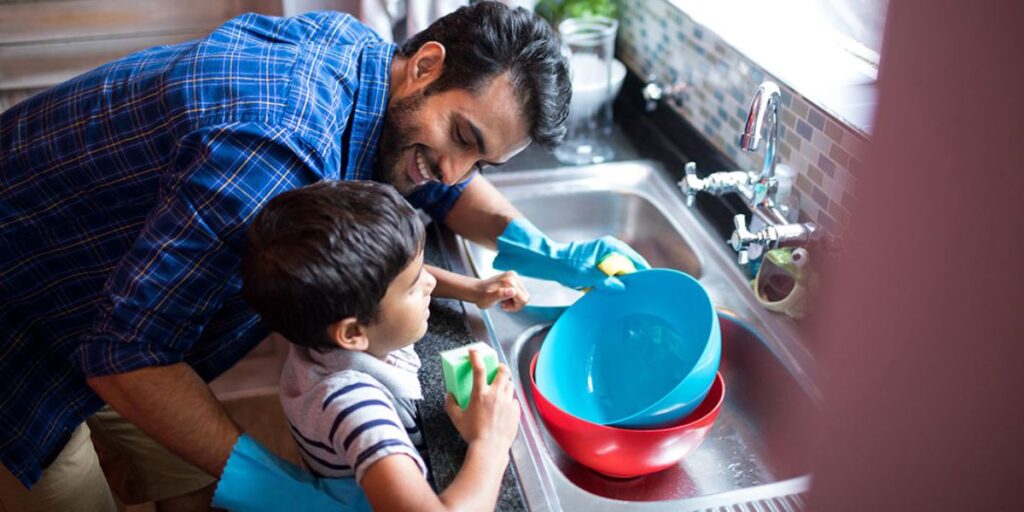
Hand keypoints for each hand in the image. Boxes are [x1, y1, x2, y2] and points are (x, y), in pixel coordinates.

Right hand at [445, 350, 519, 452]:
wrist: (490, 448)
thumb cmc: (472, 434)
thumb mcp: (456, 418)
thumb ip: (451, 404)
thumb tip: (449, 396)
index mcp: (480, 394)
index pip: (479, 368)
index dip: (476, 356)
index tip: (474, 352)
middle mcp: (496, 395)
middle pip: (503, 372)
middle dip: (500, 367)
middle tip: (496, 369)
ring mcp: (507, 403)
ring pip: (510, 385)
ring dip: (504, 383)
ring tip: (500, 388)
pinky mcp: (515, 412)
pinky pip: (514, 400)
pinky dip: (509, 400)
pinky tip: (504, 406)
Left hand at [472, 271, 529, 311]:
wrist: (476, 290)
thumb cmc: (481, 296)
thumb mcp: (489, 299)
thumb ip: (501, 295)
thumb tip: (512, 291)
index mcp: (509, 281)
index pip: (524, 299)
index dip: (515, 306)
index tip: (504, 306)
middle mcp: (513, 276)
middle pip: (525, 296)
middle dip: (515, 303)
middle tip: (503, 303)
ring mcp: (513, 275)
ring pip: (523, 294)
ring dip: (514, 300)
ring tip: (502, 300)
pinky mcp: (512, 276)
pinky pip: (520, 290)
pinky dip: (513, 296)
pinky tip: (504, 296)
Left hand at [493, 218, 650, 290]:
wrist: (551, 264)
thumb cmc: (566, 265)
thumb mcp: (587, 275)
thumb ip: (606, 281)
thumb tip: (621, 287)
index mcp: (610, 246)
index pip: (635, 260)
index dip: (643, 273)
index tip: (650, 285)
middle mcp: (611, 250)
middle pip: (631, 267)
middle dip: (634, 281)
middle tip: (641, 295)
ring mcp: (606, 258)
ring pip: (622, 273)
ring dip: (623, 284)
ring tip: (629, 297)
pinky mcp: (600, 266)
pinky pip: (613, 277)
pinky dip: (614, 285)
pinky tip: (615, 295)